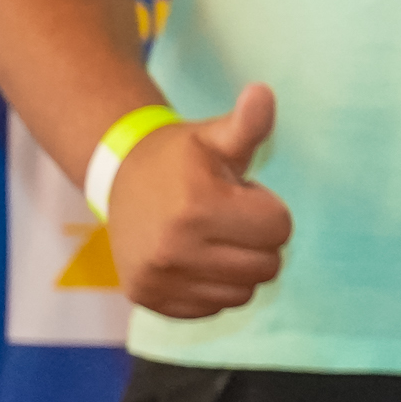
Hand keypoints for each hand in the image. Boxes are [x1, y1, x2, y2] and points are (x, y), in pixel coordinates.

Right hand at [107, 82, 290, 318]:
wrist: (120, 178)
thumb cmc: (182, 156)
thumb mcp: (215, 135)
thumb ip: (248, 123)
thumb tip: (262, 92)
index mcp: (197, 207)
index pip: (280, 229)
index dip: (269, 209)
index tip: (241, 194)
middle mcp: (173, 249)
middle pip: (267, 266)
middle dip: (258, 240)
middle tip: (226, 217)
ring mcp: (157, 278)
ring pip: (244, 293)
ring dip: (239, 267)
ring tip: (211, 236)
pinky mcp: (147, 299)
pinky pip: (213, 309)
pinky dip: (214, 288)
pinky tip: (196, 259)